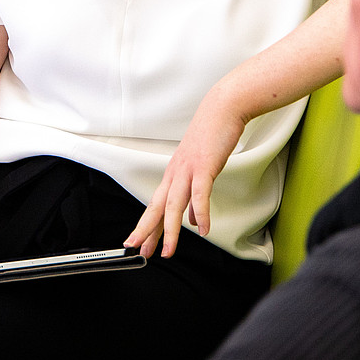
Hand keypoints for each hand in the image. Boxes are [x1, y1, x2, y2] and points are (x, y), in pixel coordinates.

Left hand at [125, 101, 246, 258]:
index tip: (138, 243)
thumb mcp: (200, 168)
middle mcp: (175, 173)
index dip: (147, 226)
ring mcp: (187, 169)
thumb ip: (194, 195)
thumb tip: (192, 219)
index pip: (156, 205)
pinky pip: (200, 195)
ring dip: (170, 230)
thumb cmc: (212, 135)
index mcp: (173, 174)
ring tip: (169, 250)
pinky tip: (202, 229)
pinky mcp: (204, 166)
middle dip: (146, 231)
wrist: (222, 109)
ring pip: (174, 205)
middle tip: (137, 250)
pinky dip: (201, 214)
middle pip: (157, 207)